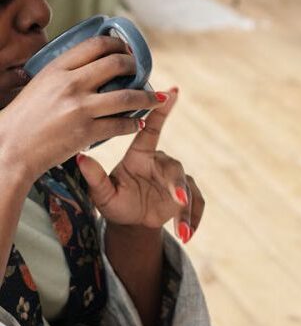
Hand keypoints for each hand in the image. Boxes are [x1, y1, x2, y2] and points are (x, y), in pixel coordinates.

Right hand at [0, 36, 166, 184]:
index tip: (126, 49)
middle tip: (142, 70)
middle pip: (117, 64)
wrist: (9, 149)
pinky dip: (134, 123)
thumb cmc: (22, 117)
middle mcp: (71, 84)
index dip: (118, 44)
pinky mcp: (86, 132)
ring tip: (157, 98)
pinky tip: (139, 123)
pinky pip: (121, 125)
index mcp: (57, 69)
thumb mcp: (39, 84)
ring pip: (127, 96)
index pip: (96, 45)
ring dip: (148, 97)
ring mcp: (80, 108)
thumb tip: (88, 63)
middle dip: (136, 65)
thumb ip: (63, 73)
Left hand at [76, 87, 204, 242]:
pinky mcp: (186, 196)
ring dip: (186, 209)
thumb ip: (95, 178)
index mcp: (141, 156)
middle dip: (178, 184)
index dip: (162, 109)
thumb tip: (80, 158)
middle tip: (178, 198)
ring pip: (188, 187)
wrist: (132, 222)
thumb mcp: (103, 194)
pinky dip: (193, 219)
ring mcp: (176, 179)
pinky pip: (196, 204)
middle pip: (174, 167)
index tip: (172, 90)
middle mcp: (161, 163)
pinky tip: (188, 234)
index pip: (152, 128)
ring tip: (183, 230)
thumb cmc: (116, 202)